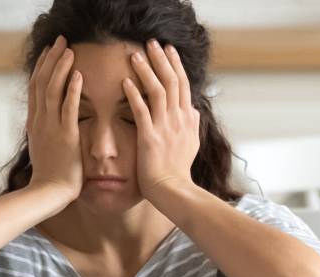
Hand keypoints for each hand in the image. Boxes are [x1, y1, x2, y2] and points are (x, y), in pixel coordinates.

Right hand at [26, 36, 82, 200]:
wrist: (48, 193)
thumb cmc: (50, 175)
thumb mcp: (44, 148)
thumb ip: (46, 131)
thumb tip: (46, 122)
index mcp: (35, 123)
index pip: (35, 88)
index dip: (42, 67)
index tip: (49, 52)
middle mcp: (39, 121)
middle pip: (41, 82)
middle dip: (50, 59)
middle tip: (59, 41)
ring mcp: (50, 128)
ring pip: (52, 90)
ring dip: (61, 68)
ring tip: (69, 50)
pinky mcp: (65, 136)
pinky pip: (68, 108)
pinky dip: (72, 90)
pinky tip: (79, 74)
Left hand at [124, 40, 200, 201]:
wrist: (174, 191)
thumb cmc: (178, 171)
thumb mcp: (191, 144)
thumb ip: (192, 125)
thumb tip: (194, 109)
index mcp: (187, 119)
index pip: (182, 85)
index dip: (175, 65)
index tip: (168, 50)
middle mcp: (178, 119)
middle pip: (171, 81)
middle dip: (161, 60)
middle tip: (152, 42)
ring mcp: (165, 127)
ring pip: (157, 91)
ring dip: (146, 71)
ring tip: (135, 55)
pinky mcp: (150, 137)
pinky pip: (141, 111)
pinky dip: (134, 95)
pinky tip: (125, 81)